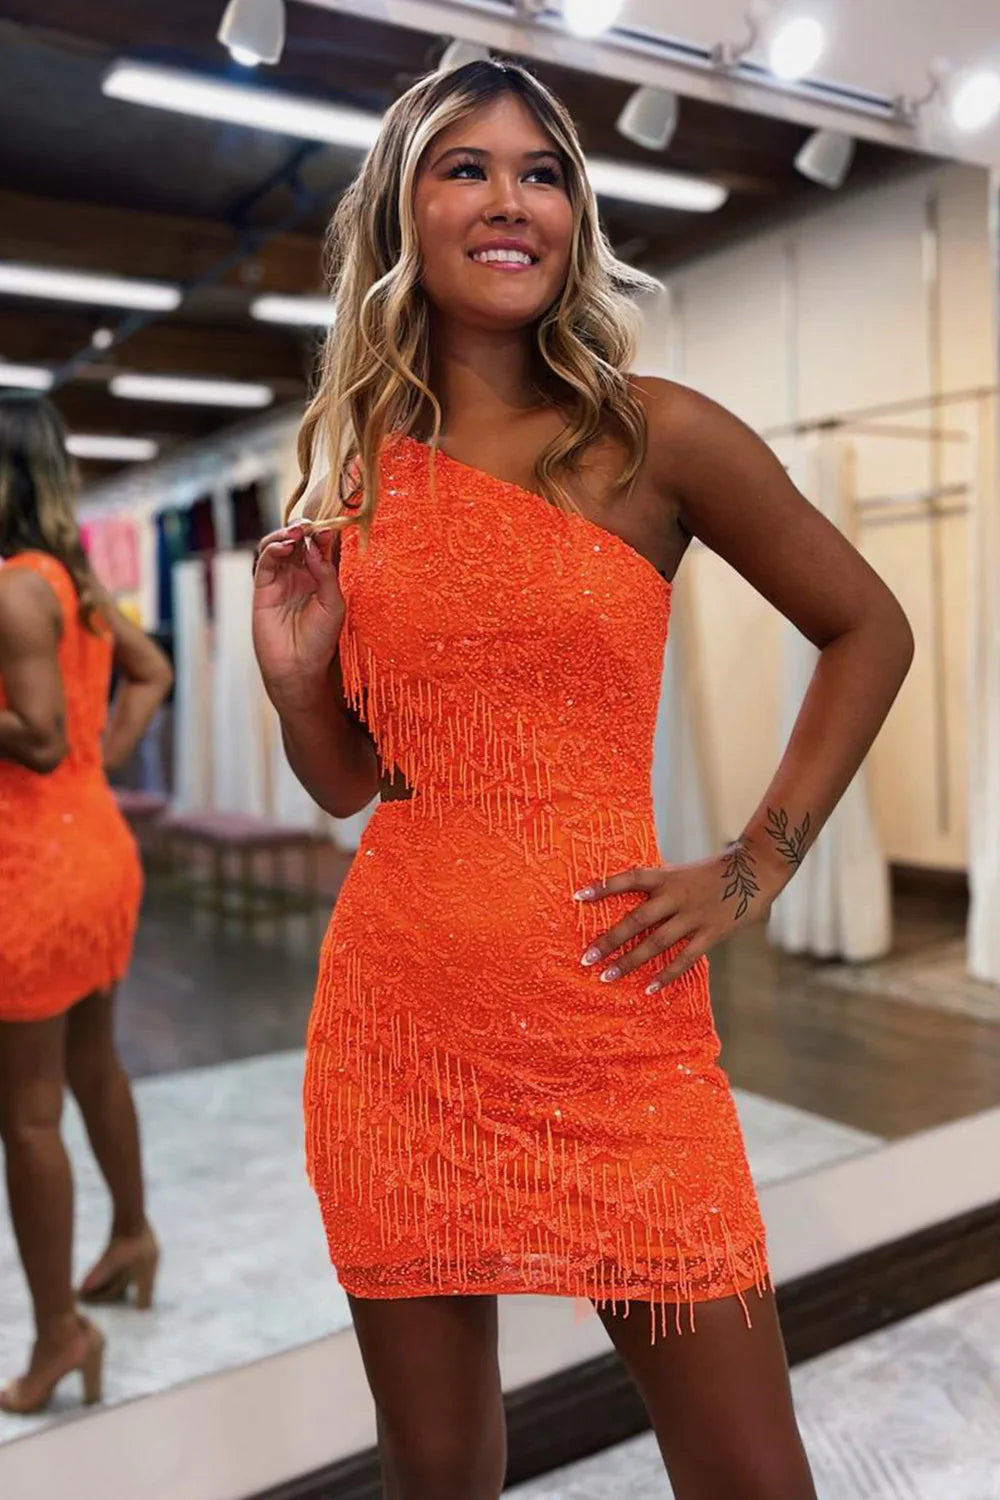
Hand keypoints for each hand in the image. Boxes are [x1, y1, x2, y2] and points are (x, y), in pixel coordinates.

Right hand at [251, 521, 344, 709]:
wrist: (299, 667)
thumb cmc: (320, 640)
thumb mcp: (333, 604)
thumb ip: (326, 573)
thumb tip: (316, 544)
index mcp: (320, 577)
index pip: (320, 547)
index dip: (323, 534)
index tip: (329, 526)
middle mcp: (300, 575)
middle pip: (298, 541)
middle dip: (304, 528)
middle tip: (310, 523)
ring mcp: (280, 580)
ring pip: (279, 545)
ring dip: (286, 533)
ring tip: (297, 531)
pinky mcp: (263, 588)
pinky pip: (265, 562)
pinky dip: (273, 548)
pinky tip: (284, 545)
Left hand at [573, 848, 776, 992]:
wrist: (755, 871)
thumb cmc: (714, 871)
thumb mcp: (683, 872)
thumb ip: (661, 886)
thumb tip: (632, 896)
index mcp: (667, 877)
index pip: (630, 879)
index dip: (604, 886)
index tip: (577, 896)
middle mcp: (676, 897)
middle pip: (636, 920)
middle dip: (609, 939)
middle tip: (586, 957)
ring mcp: (694, 917)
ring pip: (656, 943)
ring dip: (630, 961)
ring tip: (607, 976)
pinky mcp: (711, 934)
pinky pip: (685, 958)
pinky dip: (667, 974)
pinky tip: (650, 987)